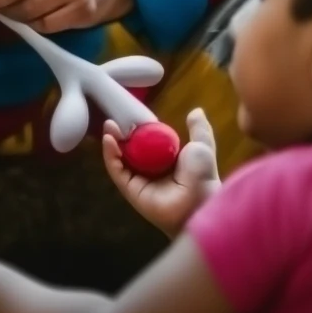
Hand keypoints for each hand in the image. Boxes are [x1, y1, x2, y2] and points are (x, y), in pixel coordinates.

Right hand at [103, 109, 220, 238]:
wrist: (199, 201)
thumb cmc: (202, 175)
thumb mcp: (202, 145)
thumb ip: (198, 128)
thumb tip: (195, 111)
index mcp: (165, 160)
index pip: (145, 142)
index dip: (136, 129)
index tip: (130, 115)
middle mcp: (150, 170)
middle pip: (129, 149)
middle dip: (121, 134)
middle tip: (114, 119)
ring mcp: (139, 180)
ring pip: (120, 159)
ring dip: (112, 142)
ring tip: (109, 125)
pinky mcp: (130, 190)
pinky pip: (117, 170)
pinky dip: (110, 155)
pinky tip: (108, 139)